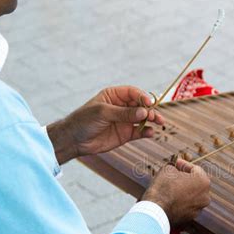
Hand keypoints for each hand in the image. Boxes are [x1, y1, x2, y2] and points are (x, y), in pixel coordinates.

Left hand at [47, 86, 163, 163]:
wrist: (74, 140)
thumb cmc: (84, 120)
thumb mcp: (103, 113)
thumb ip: (124, 113)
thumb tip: (144, 112)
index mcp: (114, 96)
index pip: (133, 93)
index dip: (142, 97)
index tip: (150, 103)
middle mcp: (122, 107)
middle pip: (141, 105)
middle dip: (150, 109)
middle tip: (156, 116)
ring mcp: (125, 121)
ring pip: (143, 118)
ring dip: (152, 119)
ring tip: (159, 123)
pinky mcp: (126, 134)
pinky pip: (140, 132)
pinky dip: (147, 132)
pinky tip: (150, 133)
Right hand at [143, 159, 210, 225]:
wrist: (156, 210)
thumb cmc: (163, 187)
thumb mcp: (168, 169)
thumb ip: (176, 168)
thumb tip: (176, 170)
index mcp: (203, 182)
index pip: (195, 169)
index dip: (184, 164)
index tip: (177, 163)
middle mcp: (205, 196)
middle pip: (196, 183)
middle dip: (186, 177)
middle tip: (175, 173)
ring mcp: (199, 208)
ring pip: (192, 195)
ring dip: (184, 189)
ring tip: (172, 186)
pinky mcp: (191, 217)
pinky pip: (187, 205)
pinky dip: (182, 201)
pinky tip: (171, 198)